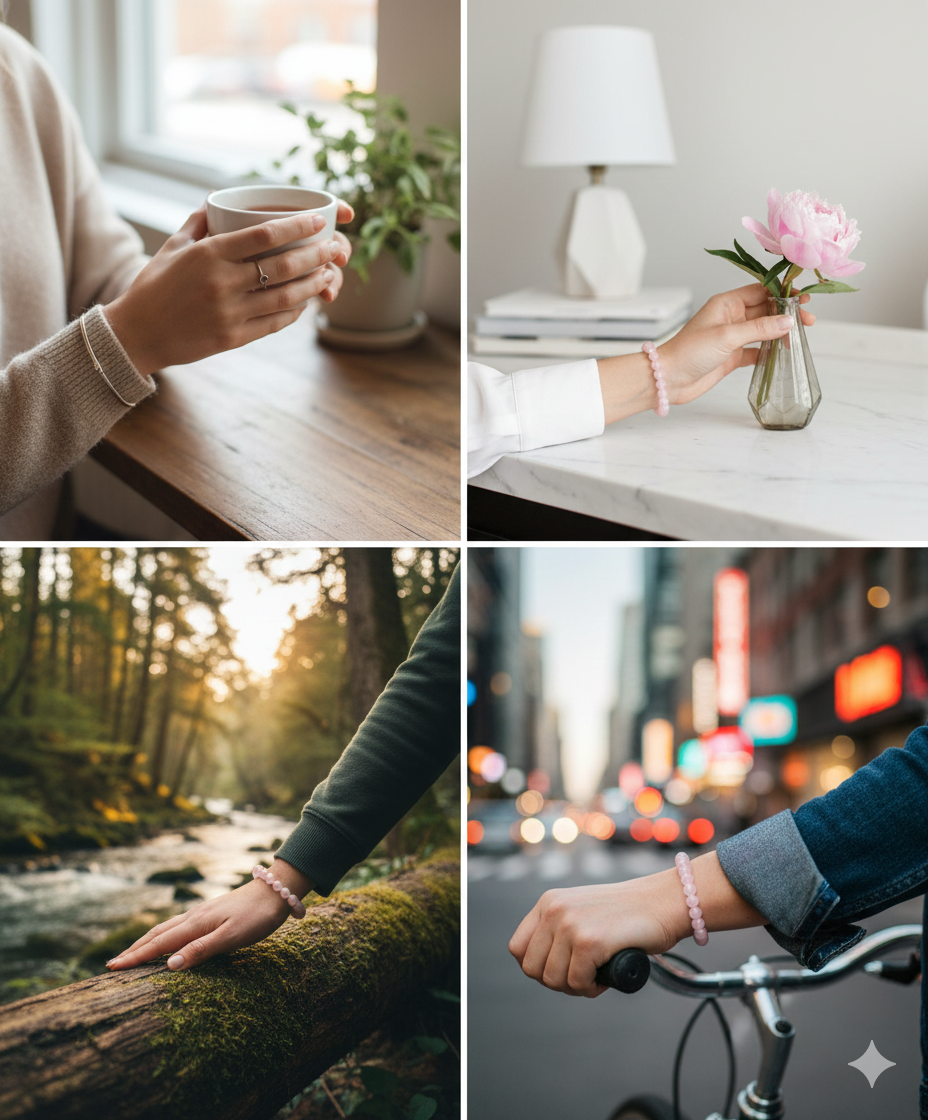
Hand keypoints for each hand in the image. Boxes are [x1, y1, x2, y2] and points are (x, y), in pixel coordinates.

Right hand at [104, 200, 354, 376]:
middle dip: (315, 256)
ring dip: (312, 284)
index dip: (297, 227)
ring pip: (285, 296)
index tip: (318, 221)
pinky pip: (274, 323)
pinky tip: (306, 302)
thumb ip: (199, 224)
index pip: (264, 235)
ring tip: (328, 274)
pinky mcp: (234, 338)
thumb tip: (218, 202)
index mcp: (209, 254)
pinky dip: (295, 312)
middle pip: (283, 266)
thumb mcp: (173, 248)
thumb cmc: (153, 287)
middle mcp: (222, 282)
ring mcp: (230, 312)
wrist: (135, 334)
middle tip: (334, 249)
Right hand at [106, 859, 313, 971]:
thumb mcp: (232, 937)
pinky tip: (166, 939)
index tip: (112, 968)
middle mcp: (194, 917)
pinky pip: (179, 926)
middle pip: (157, 934)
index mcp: (196, 924)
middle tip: (112, 965)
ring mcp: (202, 913)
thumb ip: (201, 950)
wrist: (276, 891)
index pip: (159, 943)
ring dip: (147, 941)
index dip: (136, 957)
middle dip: (135, 950)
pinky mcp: (211, 913)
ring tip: (132, 954)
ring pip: (167, 928)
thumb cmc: (257, 917)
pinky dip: (163, 935)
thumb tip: (168, 965)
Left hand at [508, 869, 685, 997]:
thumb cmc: (627, 914)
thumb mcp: (581, 911)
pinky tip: (605, 977)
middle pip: (532, 969)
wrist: (664, 902)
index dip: (538, 967)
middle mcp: (554, 910)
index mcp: (548, 902)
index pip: (518, 948)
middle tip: (582, 977)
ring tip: (596, 975)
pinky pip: (577, 982)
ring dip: (576, 987)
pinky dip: (592, 988)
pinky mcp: (589, 941)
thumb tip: (542, 968)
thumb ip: (559, 930)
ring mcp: (570, 924)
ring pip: (553, 980)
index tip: (561, 970)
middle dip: (557, 981)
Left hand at [658, 282, 814, 405]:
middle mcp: (731, 318)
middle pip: (766, 310)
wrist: (669, 379)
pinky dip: (769, 352)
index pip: (761, 291)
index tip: (802, 298)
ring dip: (780, 333)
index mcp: (727, 304)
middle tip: (808, 320)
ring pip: (763, 331)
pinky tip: (783, 354)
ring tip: (799, 337)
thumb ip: (759, 328)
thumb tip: (788, 321)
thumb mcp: (727, 336)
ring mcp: (732, 338)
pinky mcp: (732, 356)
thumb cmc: (689, 352)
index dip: (783, 294)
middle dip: (786, 314)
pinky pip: (756, 350)